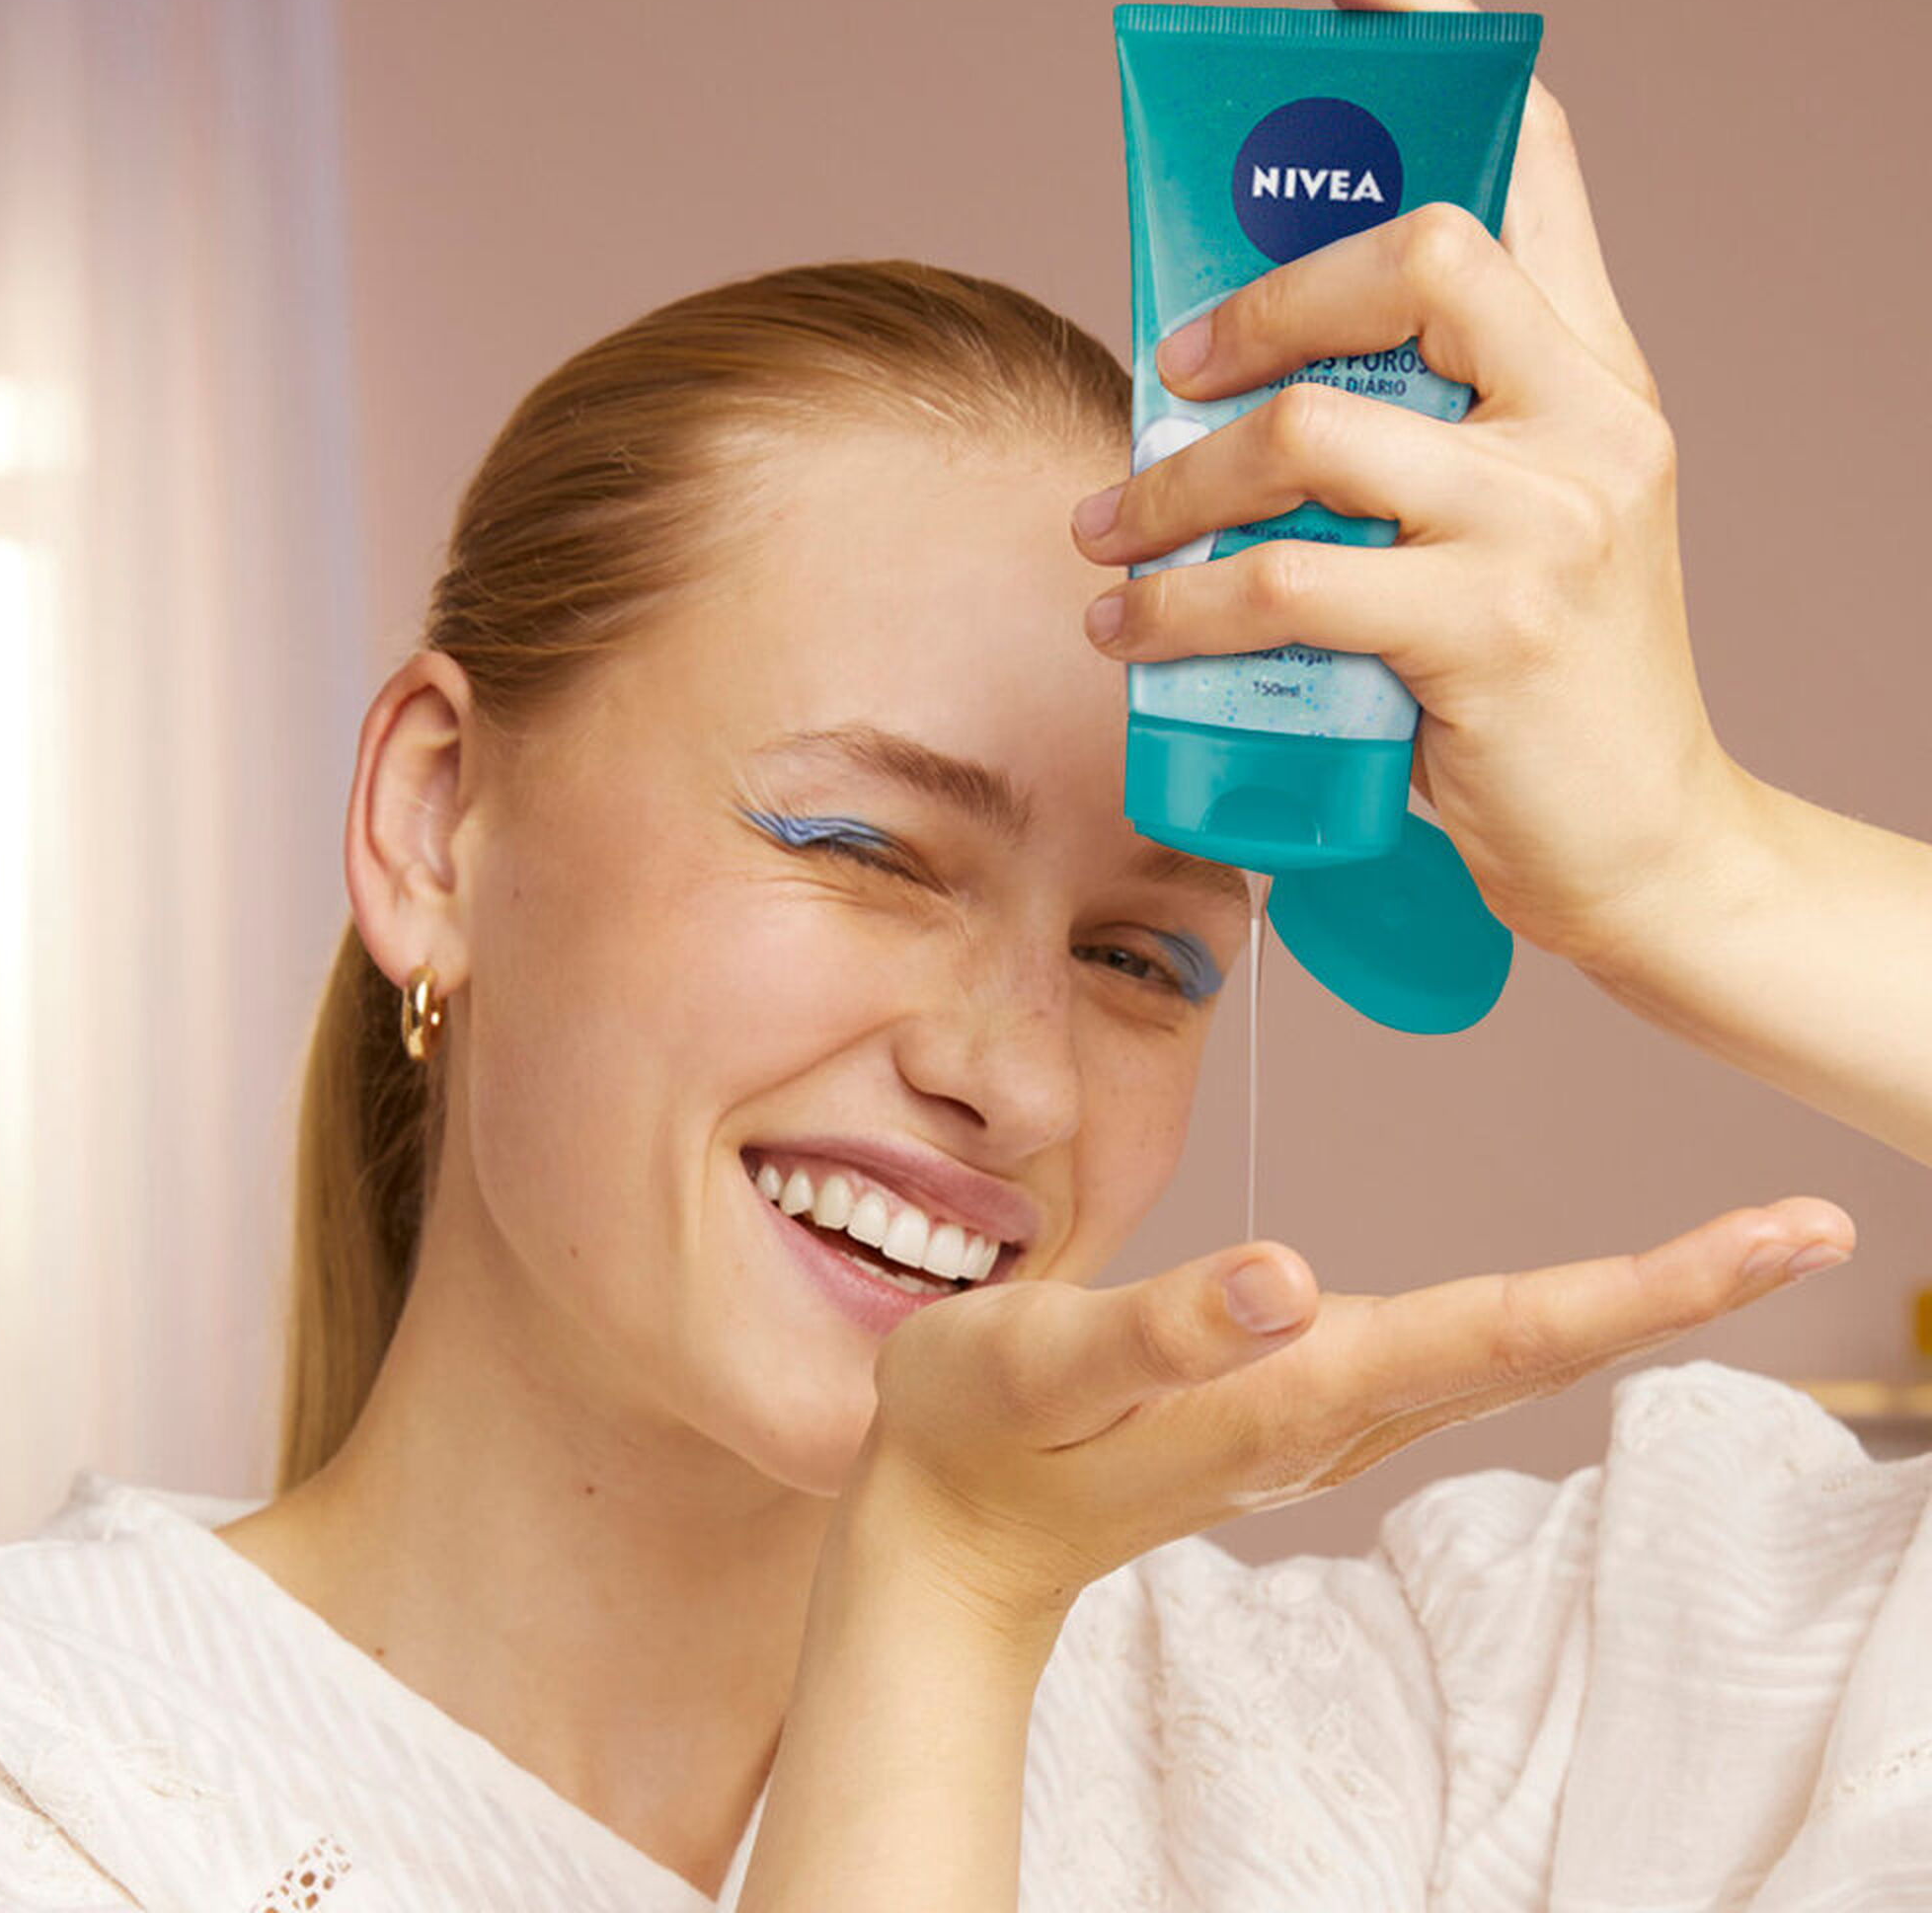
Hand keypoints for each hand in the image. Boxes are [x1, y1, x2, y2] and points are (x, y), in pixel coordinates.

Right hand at [858, 1197, 1853, 1632]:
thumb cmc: (979, 1432)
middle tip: (1814, 1224)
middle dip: (1681, 1286)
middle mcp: (1337, 1413)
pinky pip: (1455, 1360)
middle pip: (1538, 1346)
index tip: (1775, 1238)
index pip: (1503, 1333)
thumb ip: (1163, 1329)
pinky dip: (1546, 1320)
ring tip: (1737, 1248)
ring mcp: (1326, 1423)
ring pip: (1507, 1356)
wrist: (953, 1540)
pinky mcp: (1299, 1410)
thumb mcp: (1037, 1365)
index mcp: (1295, 1389)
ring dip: (1631, 1302)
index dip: (1645, 1284)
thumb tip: (1292, 1275)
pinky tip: (1579, 1300)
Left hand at [1071, 0, 1746, 968]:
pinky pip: (1284, 582)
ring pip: (1316, 429)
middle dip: (1258, 300)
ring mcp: (1549, 520)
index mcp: (1599, 371)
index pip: (1537, 157)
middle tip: (1170, 370)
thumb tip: (1241, 411)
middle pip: (1418, 254)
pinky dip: (1180, 605)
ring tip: (1112, 538)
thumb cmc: (1542, 693)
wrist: (1639, 846)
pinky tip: (1133, 634)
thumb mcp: (1510, 537)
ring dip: (1178, 481)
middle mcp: (1592, 417)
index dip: (1437, 40)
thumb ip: (1416, 451)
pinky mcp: (1488, 631)